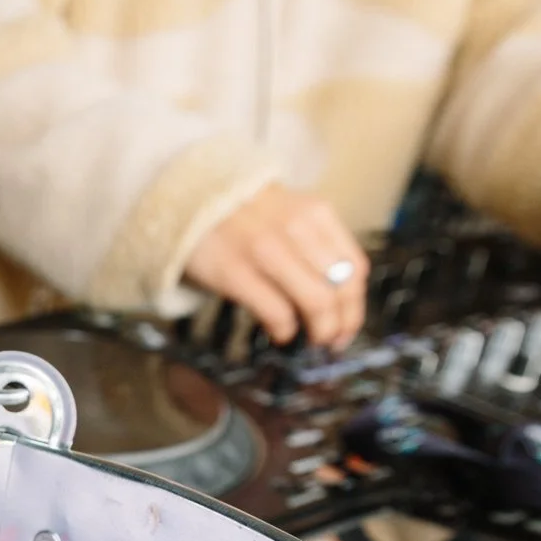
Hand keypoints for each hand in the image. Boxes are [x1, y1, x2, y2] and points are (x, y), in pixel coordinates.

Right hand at [182, 184, 368, 348]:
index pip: (355, 268)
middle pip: (341, 290)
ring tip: (309, 340)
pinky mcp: (235, 271)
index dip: (355, 306)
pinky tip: (280, 333)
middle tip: (330, 342)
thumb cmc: (240, 214)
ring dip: (319, 332)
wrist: (184, 198)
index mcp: (314, 213)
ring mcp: (265, 249)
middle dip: (341, 325)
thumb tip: (336, 300)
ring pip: (317, 303)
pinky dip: (285, 331)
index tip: (346, 325)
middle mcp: (296, 228)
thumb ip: (314, 245)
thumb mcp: (287, 213)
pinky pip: (277, 313)